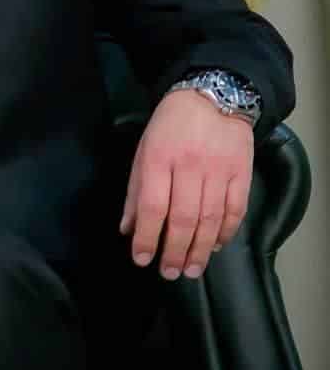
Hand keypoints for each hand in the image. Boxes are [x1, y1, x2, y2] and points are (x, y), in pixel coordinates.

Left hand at [119, 88, 253, 279]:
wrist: (212, 95)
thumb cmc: (170, 124)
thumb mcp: (144, 149)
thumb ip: (135, 190)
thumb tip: (128, 229)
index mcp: (159, 157)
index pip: (152, 205)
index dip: (146, 237)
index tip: (141, 259)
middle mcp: (189, 165)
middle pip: (182, 218)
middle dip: (173, 251)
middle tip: (169, 273)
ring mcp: (218, 170)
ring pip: (210, 220)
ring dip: (199, 250)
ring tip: (190, 270)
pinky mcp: (241, 173)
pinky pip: (235, 211)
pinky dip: (226, 233)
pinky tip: (215, 247)